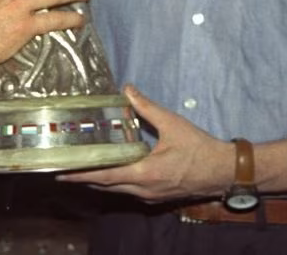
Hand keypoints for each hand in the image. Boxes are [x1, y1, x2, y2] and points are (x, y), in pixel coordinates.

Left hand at [57, 85, 233, 202]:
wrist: (224, 171)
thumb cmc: (200, 149)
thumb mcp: (173, 124)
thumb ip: (147, 108)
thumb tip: (128, 90)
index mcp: (144, 173)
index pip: (104, 176)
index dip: (81, 174)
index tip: (61, 172)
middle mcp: (143, 189)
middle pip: (106, 186)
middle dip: (84, 178)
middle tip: (64, 169)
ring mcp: (150, 196)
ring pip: (117, 191)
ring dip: (99, 182)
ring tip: (81, 170)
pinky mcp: (157, 196)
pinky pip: (129, 192)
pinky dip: (115, 183)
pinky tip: (111, 172)